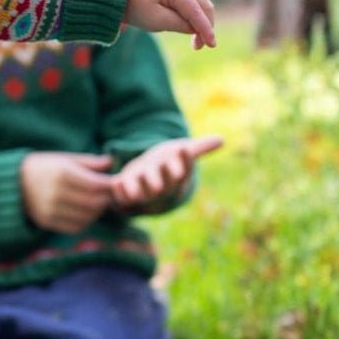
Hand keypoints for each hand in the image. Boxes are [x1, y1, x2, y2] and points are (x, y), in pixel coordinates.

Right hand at [20, 152, 117, 234]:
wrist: (13, 182)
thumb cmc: (43, 167)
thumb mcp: (64, 158)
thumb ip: (88, 161)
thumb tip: (111, 162)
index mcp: (62, 173)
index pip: (96, 184)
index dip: (110, 186)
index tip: (115, 183)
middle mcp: (55, 192)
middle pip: (93, 202)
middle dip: (107, 199)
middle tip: (110, 195)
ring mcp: (50, 209)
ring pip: (87, 216)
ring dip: (98, 211)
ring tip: (98, 203)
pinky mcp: (46, 222)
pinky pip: (75, 227)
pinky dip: (85, 221)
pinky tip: (86, 213)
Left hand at [106, 135, 223, 208]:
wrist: (146, 182)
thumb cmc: (165, 164)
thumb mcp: (180, 153)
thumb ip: (199, 148)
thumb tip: (222, 139)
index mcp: (176, 181)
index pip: (183, 172)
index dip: (184, 162)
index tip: (183, 147)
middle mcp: (161, 190)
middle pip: (165, 186)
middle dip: (163, 176)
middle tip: (161, 165)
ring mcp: (143, 194)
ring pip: (143, 194)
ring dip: (140, 186)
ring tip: (139, 174)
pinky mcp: (126, 197)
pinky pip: (122, 199)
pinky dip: (119, 192)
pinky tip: (116, 182)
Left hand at [125, 0, 215, 48]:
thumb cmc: (139, 9)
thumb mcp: (158, 21)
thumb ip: (180, 25)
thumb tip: (199, 29)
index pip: (195, 11)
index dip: (205, 29)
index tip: (212, 45)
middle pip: (204, 7)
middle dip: (205, 28)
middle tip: (198, 47)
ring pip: (203, 6)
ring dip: (203, 24)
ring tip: (196, 44)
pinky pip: (197, 5)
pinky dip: (198, 18)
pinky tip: (193, 32)